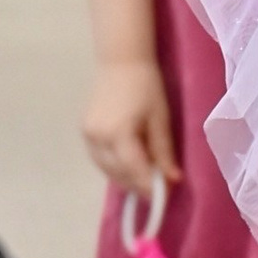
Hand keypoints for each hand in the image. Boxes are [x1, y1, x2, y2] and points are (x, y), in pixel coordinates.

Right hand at [84, 60, 177, 197]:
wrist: (120, 62)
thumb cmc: (146, 86)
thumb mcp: (160, 119)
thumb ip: (163, 150)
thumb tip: (172, 178)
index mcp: (118, 133)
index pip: (133, 169)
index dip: (148, 185)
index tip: (163, 196)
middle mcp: (97, 137)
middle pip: (117, 173)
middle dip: (137, 185)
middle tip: (158, 190)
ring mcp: (87, 135)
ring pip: (106, 169)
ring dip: (124, 178)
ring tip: (145, 180)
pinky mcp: (84, 131)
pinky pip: (99, 158)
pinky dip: (114, 167)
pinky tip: (129, 167)